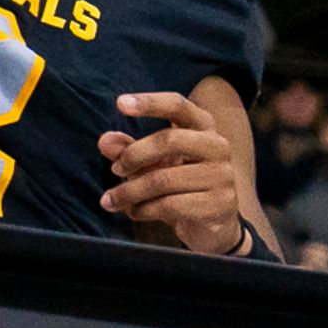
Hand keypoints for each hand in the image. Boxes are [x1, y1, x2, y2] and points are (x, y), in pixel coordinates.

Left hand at [102, 92, 245, 253]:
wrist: (213, 224)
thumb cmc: (178, 185)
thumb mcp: (151, 164)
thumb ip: (128, 150)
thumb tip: (105, 141)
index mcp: (203, 128)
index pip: (178, 106)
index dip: (150, 103)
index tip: (120, 103)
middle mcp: (218, 147)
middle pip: (169, 140)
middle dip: (134, 155)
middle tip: (115, 169)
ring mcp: (222, 176)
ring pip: (163, 179)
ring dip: (129, 191)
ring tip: (112, 199)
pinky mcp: (219, 205)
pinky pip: (170, 205)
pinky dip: (142, 209)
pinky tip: (134, 211)